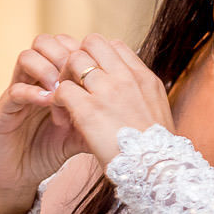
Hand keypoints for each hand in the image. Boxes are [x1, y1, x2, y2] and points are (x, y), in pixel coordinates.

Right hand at [0, 33, 87, 213]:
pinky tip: (49, 103)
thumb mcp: (84, 132)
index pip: (68, 46)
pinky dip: (33, 93)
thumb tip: (132, 114)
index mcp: (55, 78)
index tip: (99, 68)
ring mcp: (18, 91)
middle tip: (79, 75)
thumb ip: (102, 117)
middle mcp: (35, 79)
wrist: (20, 176)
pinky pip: (15, 90)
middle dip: (66, 55)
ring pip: (27, 56)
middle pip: (47, 42)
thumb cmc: (52, 148)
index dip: (84, 52)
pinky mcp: (3, 110)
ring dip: (48, 69)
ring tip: (62, 90)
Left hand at [52, 34, 174, 168]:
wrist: (156, 170)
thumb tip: (132, 89)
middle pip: (92, 44)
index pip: (114, 45)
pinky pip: (62, 89)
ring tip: (65, 100)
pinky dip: (56, 100)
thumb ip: (141, 92)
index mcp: (143, 77)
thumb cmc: (155, 149)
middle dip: (78, 59)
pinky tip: (62, 116)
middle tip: (74, 82)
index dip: (98, 57)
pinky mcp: (89, 110)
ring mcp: (107, 91)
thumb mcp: (156, 109)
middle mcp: (126, 78)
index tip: (93, 76)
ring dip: (64, 77)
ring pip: (73, 60)